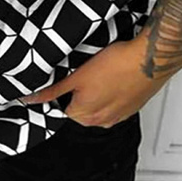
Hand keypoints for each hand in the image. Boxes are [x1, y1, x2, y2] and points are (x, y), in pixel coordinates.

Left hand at [20, 30, 175, 126]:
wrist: (150, 59)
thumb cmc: (117, 64)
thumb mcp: (77, 75)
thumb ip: (53, 90)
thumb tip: (31, 98)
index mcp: (85, 115)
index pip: (60, 110)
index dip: (59, 94)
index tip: (64, 81)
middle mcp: (101, 121)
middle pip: (78, 111)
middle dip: (76, 96)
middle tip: (81, 75)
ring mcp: (118, 116)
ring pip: (96, 109)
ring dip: (94, 96)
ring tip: (98, 75)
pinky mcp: (131, 108)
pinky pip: (113, 106)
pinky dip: (110, 96)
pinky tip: (113, 80)